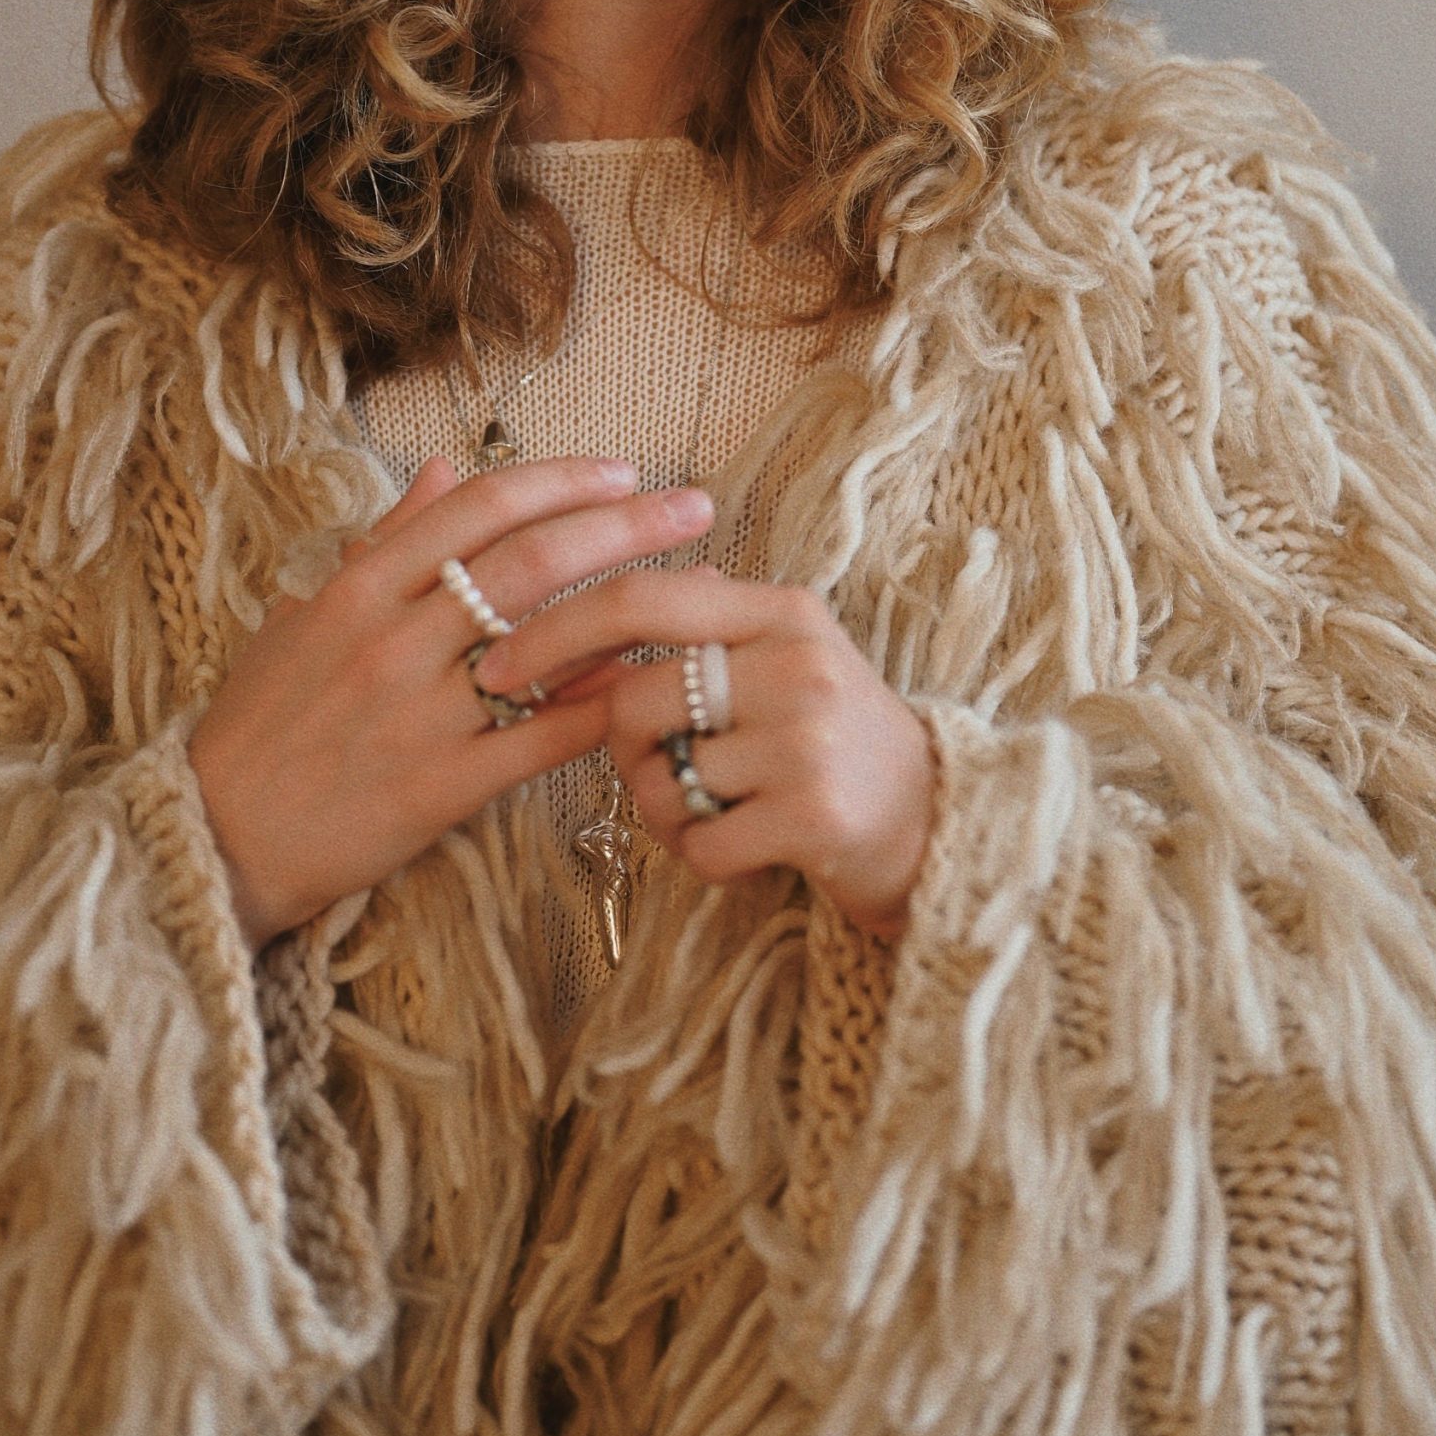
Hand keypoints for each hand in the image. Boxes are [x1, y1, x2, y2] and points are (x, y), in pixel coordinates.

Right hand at [188, 454, 716, 949]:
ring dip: (632, 607)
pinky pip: (543, 736)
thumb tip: (446, 469)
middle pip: (530, 561)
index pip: (479, 508)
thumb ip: (384, 542)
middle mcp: (392, 640)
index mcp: (358, 588)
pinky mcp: (442, 788)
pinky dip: (603, 702)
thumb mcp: (305, 614)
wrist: (215, 838)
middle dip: (625, 524)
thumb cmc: (261, 721)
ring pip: (547, 643)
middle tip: (693, 506)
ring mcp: (419, 715)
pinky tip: (653, 680)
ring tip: (697, 586)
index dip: (561, 481)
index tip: (623, 472)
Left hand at [471, 563, 937, 937]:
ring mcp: (808, 739)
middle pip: (635, 695)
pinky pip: (699, 842)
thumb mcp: (790, 655)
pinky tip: (741, 851)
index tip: (496, 662)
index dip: (553, 627)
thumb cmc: (839, 738)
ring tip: (711, 810)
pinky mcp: (816, 816)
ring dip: (662, 807)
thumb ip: (714, 617)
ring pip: (660, 776)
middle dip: (607, 737)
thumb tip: (640, 578)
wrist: (939, 824)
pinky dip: (701, 857)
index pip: (641, 597)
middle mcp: (797, 663)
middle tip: (614, 756)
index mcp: (780, 611)